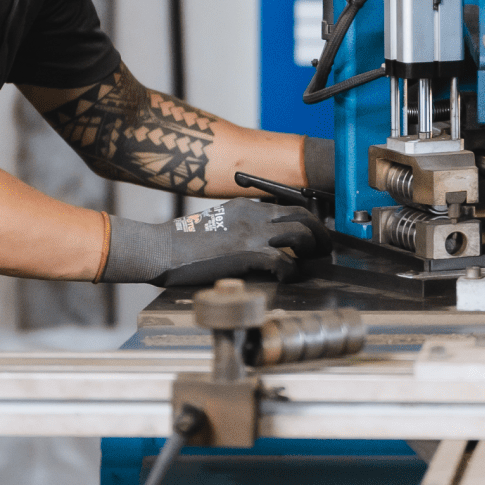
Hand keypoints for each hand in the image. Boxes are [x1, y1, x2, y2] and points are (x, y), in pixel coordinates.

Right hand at [102, 197, 332, 287]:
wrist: (160, 248)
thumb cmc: (183, 242)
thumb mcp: (218, 223)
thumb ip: (241, 227)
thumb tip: (261, 241)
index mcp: (246, 207)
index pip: (290, 207)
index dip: (307, 222)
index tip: (313, 235)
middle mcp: (254, 215)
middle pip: (304, 217)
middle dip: (320, 233)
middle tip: (324, 249)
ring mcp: (252, 233)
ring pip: (301, 234)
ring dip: (312, 250)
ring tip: (312, 263)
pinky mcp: (247, 254)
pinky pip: (284, 261)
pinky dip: (291, 271)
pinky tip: (287, 278)